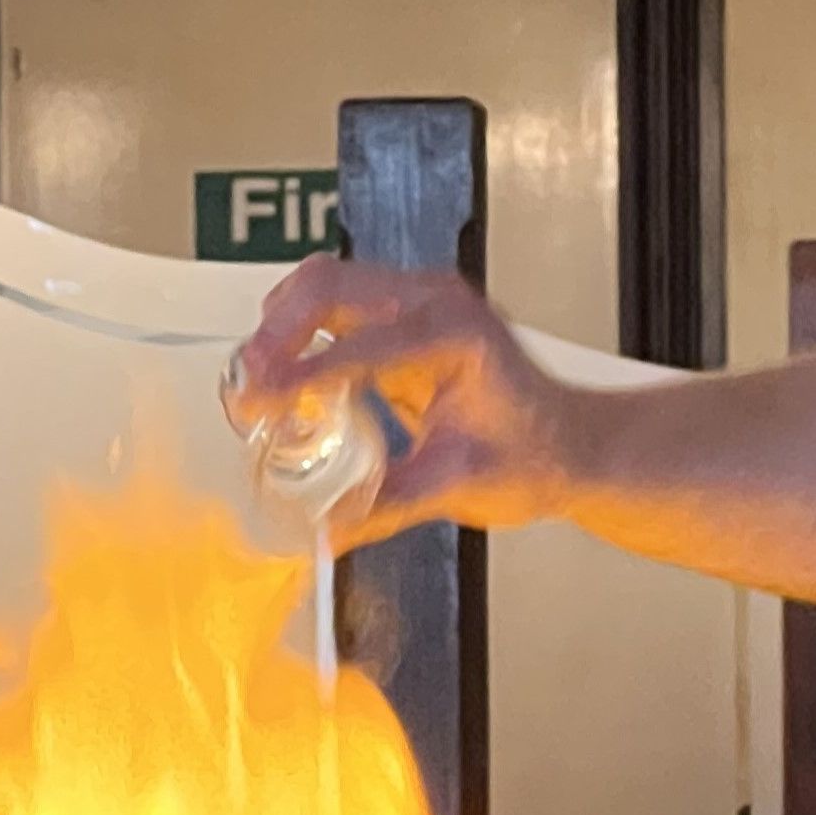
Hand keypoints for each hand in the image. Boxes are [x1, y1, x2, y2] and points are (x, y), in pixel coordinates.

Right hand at [232, 255, 585, 538]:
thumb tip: (320, 529)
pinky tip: (285, 377)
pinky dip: (299, 332)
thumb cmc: (535, 456)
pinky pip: (336, 304)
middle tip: (244, 388)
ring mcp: (421, 299)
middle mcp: (438, 301)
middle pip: (328, 286)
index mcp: (459, 336)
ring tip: (256, 385)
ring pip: (324, 285)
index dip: (302, 372)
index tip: (258, 403)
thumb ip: (383, 505)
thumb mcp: (456, 486)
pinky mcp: (404, 312)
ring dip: (280, 327)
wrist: (571, 445)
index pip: (362, 343)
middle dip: (275, 334)